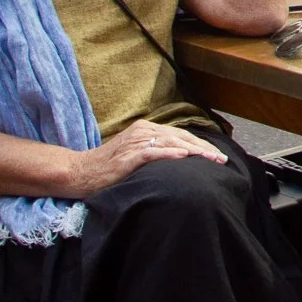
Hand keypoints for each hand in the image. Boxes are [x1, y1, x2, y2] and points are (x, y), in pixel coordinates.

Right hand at [62, 119, 225, 198]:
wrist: (80, 172)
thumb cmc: (108, 168)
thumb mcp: (136, 156)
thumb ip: (155, 153)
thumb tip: (181, 161)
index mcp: (147, 129)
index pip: (181, 135)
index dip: (201, 145)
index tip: (218, 156)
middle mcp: (144, 130)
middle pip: (181, 138)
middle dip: (204, 148)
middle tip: (222, 160)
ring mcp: (136, 141)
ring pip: (172, 143)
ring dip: (195, 152)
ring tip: (212, 160)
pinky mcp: (128, 155)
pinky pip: (154, 152)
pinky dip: (171, 154)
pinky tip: (185, 158)